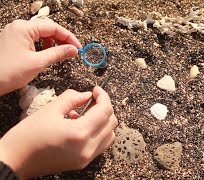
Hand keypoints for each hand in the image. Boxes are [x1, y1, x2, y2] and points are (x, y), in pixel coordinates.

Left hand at [0, 19, 81, 95]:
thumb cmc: (7, 72)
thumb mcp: (38, 63)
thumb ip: (58, 54)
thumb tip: (73, 50)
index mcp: (24, 28)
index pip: (53, 28)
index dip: (69, 38)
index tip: (78, 48)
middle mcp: (19, 27)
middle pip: (47, 29)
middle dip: (61, 40)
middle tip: (72, 52)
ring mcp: (15, 34)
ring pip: (40, 35)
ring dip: (52, 43)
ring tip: (58, 55)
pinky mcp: (13, 42)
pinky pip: (32, 40)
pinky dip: (42, 47)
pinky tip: (46, 55)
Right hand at [0, 86, 117, 177]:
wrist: (15, 160)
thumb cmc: (27, 136)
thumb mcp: (50, 110)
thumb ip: (72, 98)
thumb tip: (87, 95)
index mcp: (80, 133)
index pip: (105, 111)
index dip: (103, 96)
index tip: (96, 90)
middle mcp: (87, 148)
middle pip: (111, 122)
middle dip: (104, 107)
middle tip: (91, 100)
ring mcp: (86, 157)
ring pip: (109, 135)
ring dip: (103, 121)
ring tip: (85, 114)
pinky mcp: (82, 162)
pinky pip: (101, 145)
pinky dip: (98, 132)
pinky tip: (81, 126)